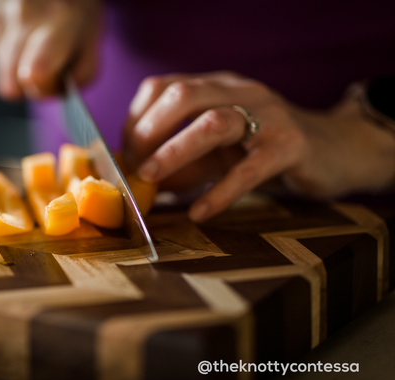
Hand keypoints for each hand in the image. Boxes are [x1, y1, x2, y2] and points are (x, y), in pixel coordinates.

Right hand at [0, 0, 100, 99]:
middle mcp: (23, 13)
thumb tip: (56, 92)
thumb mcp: (92, 34)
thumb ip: (81, 71)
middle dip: (27, 81)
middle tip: (43, 61)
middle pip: (9, 83)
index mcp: (58, 21)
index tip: (52, 81)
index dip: (44, 88)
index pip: (37, 75)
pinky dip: (1, 42)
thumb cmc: (72, 2)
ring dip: (13, 60)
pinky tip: (16, 26)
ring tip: (30, 36)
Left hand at [123, 71, 394, 221]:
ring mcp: (267, 115)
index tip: (126, 155)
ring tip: (151, 179)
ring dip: (175, 151)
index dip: (136, 120)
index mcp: (215, 86)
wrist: (335, 148)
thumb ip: (181, 159)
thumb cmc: (262, 150)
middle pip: (183, 96)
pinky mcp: (290, 146)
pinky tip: (199, 212)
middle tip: (135, 168)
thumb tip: (138, 179)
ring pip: (214, 124)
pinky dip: (219, 192)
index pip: (163, 87)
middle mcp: (239, 92)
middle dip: (149, 132)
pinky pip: (249, 169)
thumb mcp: (216, 149)